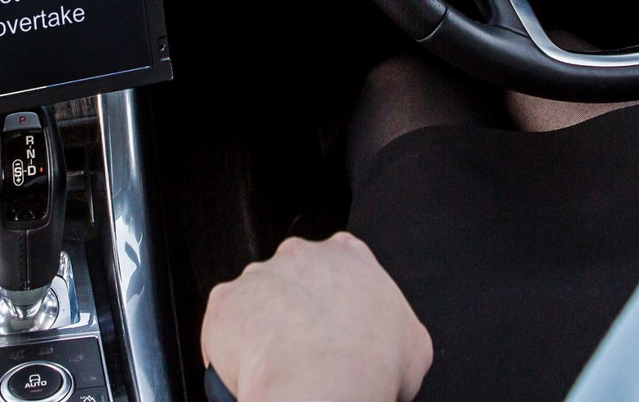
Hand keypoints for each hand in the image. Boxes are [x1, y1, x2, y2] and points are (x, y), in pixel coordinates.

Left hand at [202, 234, 432, 401]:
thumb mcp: (413, 346)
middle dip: (294, 309)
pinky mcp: (226, 301)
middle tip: (305, 350)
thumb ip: (396, 329)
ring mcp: (259, 274)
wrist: (324, 384)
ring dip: (261, 328)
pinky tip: (251, 370)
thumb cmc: (371, 364)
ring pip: (255, 301)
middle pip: (292, 277)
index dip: (334, 299)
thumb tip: (392, 350)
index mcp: (349, 255)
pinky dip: (232, 349)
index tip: (333, 326)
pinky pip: (225, 326)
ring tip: (277, 365)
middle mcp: (300, 255)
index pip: (338, 265)